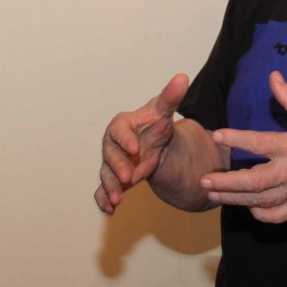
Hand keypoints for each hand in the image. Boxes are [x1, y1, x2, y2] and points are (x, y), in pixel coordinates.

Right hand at [94, 73, 189, 213]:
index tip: (135, 148)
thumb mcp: (164, 111)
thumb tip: (182, 78)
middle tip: (129, 177)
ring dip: (110, 187)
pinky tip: (109, 209)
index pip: (119, 130)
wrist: (154, 141)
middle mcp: (114, 145)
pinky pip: (104, 190)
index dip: (125, 138)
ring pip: (106, 175)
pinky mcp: (116, 179)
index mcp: (123, 125)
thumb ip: (171, 96)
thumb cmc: (155, 123)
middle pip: (110, 155)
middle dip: (117, 167)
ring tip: (117, 199)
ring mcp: (114, 163)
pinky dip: (104, 199)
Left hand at [200, 71, 286, 222]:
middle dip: (226, 183)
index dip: (236, 139)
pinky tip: (247, 206)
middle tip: (204, 180)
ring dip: (234, 200)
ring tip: (212, 195)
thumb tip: (273, 77)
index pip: (259, 143)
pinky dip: (261, 214)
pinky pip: (278, 215)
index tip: (217, 134)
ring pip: (261, 201)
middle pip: (253, 182)